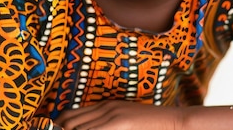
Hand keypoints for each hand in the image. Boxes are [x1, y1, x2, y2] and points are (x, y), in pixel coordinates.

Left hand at [55, 100, 179, 129]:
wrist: (175, 121)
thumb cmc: (152, 126)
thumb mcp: (126, 121)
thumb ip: (107, 124)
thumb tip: (86, 128)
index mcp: (106, 105)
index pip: (70, 114)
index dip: (57, 125)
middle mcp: (106, 107)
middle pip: (69, 121)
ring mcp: (112, 114)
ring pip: (76, 127)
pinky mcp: (119, 122)